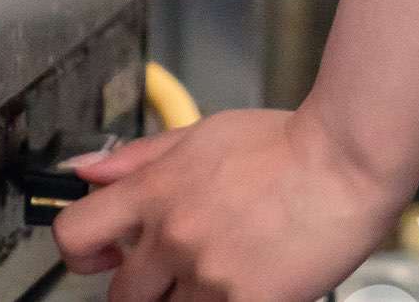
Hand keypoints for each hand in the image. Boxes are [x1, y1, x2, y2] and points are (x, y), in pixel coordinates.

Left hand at [50, 106, 403, 301]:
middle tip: (167, 275)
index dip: (78, 253)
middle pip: (121, 294)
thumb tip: (87, 171)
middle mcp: (173, 237)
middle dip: (139, 288)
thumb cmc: (282, 145)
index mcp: (154, 192)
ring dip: (183, 301)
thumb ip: (138, 158)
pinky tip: (243, 286)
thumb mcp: (199, 134)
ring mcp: (208, 275)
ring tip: (214, 275)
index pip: (75, 234)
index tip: (98, 257)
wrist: (343, 163)